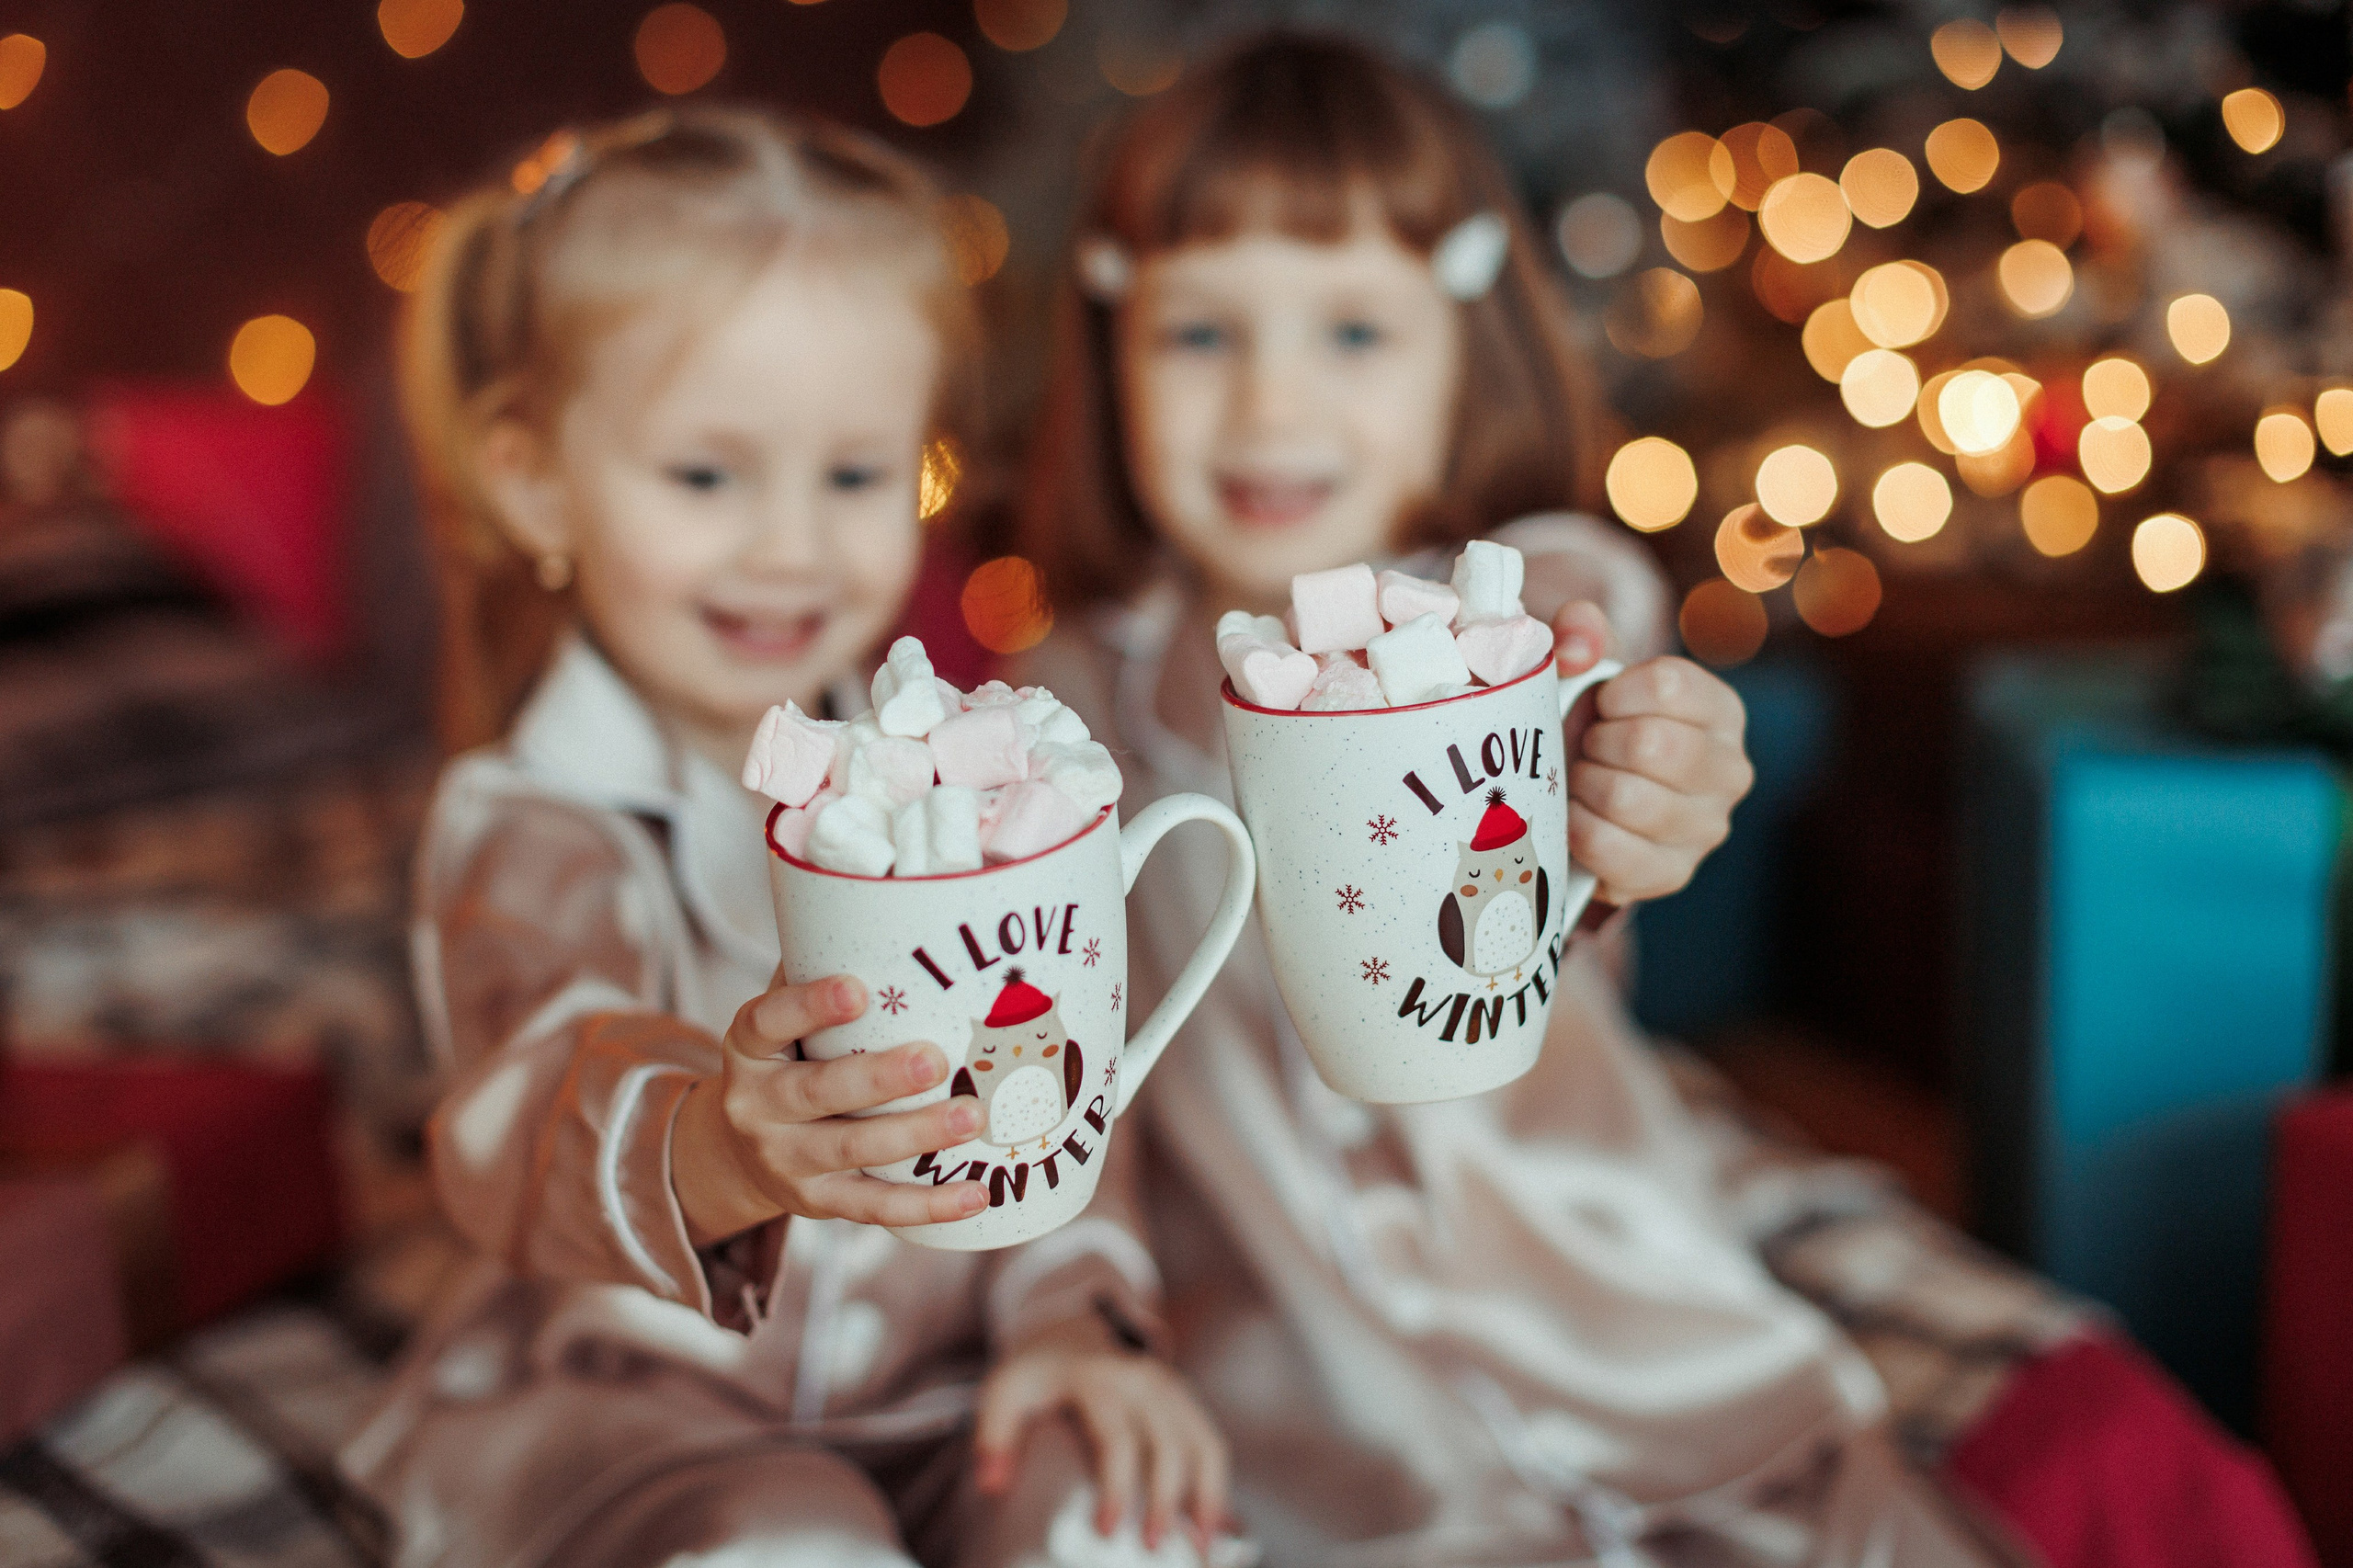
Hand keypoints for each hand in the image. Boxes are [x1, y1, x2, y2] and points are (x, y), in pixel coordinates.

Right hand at [671, 973, 988, 1244]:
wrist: (736, 1150)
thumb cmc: (788, 1057)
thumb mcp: (782, 1018)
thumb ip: (818, 968)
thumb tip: (887, 902)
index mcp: (749, 1046)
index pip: (770, 1021)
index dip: (809, 1005)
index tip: (857, 988)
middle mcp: (758, 1105)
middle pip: (817, 1093)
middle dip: (878, 1078)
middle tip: (936, 1059)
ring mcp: (785, 1160)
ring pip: (851, 1151)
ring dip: (915, 1136)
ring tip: (972, 1117)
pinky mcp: (817, 1203)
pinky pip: (874, 1207)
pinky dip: (927, 1206)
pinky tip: (977, 1195)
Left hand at [974, 1313, 1229, 1552]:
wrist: (1072, 1321)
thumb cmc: (1036, 1367)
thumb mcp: (1003, 1389)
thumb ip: (993, 1436)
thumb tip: (992, 1487)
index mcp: (1097, 1378)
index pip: (1116, 1437)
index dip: (1116, 1487)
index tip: (1107, 1531)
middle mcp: (1142, 1380)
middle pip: (1167, 1444)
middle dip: (1165, 1501)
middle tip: (1153, 1547)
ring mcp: (1169, 1386)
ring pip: (1202, 1441)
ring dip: (1207, 1494)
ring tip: (1202, 1545)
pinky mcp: (1182, 1397)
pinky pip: (1210, 1439)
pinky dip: (1217, 1481)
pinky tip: (1215, 1521)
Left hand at [1549, 601, 1752, 904]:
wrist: (1587, 797)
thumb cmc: (1597, 724)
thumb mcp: (1593, 667)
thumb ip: (1582, 633)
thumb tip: (1573, 646)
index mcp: (1721, 711)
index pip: (1666, 685)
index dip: (1613, 693)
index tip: (1602, 704)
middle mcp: (1730, 770)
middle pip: (1650, 744)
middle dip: (1597, 743)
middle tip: (1587, 748)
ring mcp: (1707, 828)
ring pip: (1626, 798)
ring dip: (1583, 786)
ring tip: (1580, 782)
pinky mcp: (1672, 874)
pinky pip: (1611, 851)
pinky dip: (1577, 830)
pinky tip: (1574, 818)